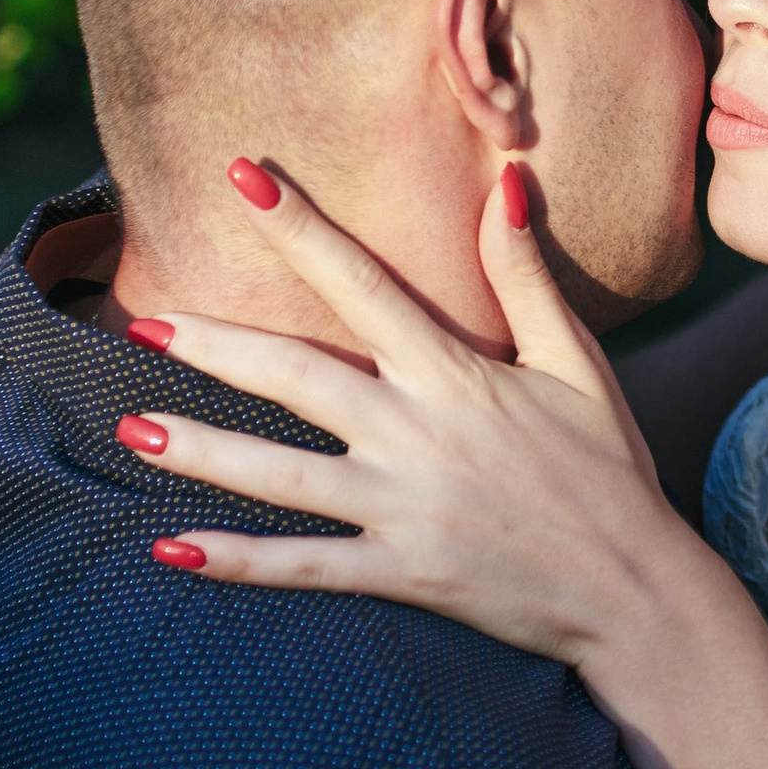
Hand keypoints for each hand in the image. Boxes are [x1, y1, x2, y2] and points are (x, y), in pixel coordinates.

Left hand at [119, 159, 729, 673]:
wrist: (636, 591)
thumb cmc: (609, 469)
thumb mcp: (578, 363)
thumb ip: (527, 276)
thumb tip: (505, 182)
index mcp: (458, 373)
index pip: (364, 284)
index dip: (300, 228)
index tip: (240, 177)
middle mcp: (419, 434)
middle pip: (297, 377)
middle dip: (215, 346)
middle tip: (142, 319)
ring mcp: (406, 508)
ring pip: (283, 475)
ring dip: (204, 449)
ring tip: (131, 427)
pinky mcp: (404, 573)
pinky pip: (305, 566)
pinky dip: (237, 561)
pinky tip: (171, 549)